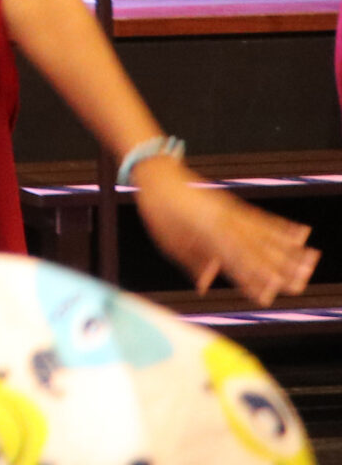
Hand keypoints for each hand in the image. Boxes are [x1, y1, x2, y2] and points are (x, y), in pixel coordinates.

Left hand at [134, 159, 317, 304]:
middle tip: (301, 284)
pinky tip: (301, 233)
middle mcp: (223, 222)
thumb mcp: (168, 240)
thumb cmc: (159, 210)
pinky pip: (262, 217)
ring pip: (266, 234)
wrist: (158, 174)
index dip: (250, 280)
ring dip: (289, 249)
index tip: (268, 295)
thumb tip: (206, 285)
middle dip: (279, 269)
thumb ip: (191, 262)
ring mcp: (232, 212)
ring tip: (311, 261)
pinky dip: (283, 226)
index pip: (232, 262)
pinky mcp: (235, 204)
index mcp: (205, 234)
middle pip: (255, 250)